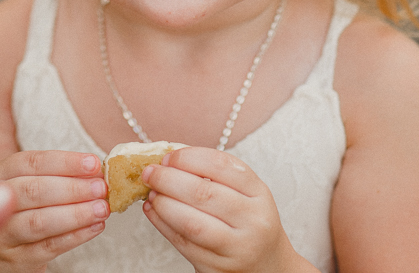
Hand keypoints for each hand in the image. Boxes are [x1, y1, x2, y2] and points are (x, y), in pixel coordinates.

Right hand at [0, 150, 109, 272]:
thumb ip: (58, 177)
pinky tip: (94, 227)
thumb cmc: (21, 211)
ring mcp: (3, 233)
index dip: (65, 162)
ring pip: (39, 221)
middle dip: (72, 188)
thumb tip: (98, 172)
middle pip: (33, 191)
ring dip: (76, 213)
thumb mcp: (28, 187)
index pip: (31, 162)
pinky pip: (48, 247)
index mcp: (0, 175)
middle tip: (101, 188)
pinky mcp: (16, 259)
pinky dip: (75, 236)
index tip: (94, 164)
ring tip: (101, 209)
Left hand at [142, 147, 311, 272]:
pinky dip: (162, 225)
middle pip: (203, 193)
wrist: (268, 265)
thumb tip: (168, 159)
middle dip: (168, 179)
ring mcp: (237, 247)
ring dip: (164, 205)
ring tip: (151, 194)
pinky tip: (153, 211)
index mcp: (258, 192)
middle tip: (149, 173)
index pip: (222, 166)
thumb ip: (214, 175)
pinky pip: (184, 244)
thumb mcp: (245, 193)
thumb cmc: (248, 222)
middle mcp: (253, 220)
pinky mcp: (218, 267)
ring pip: (192, 223)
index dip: (189, 158)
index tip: (168, 156)